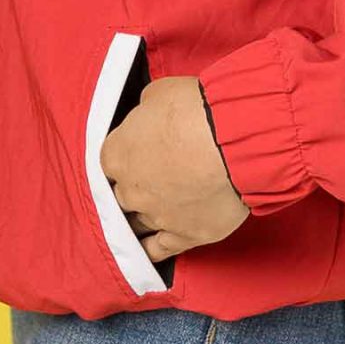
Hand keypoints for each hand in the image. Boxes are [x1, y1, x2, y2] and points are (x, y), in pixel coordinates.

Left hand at [99, 74, 252, 265]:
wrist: (235, 140)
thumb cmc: (196, 109)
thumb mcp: (159, 93)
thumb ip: (145, 113)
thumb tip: (150, 118)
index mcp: (116, 154)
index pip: (110, 162)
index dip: (128, 156)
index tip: (142, 152)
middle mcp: (129, 190)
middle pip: (123, 193)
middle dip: (139, 184)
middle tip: (160, 173)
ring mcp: (155, 215)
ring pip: (139, 222)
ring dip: (148, 212)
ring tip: (163, 204)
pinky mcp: (184, 235)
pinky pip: (159, 250)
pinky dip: (153, 249)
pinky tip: (149, 249)